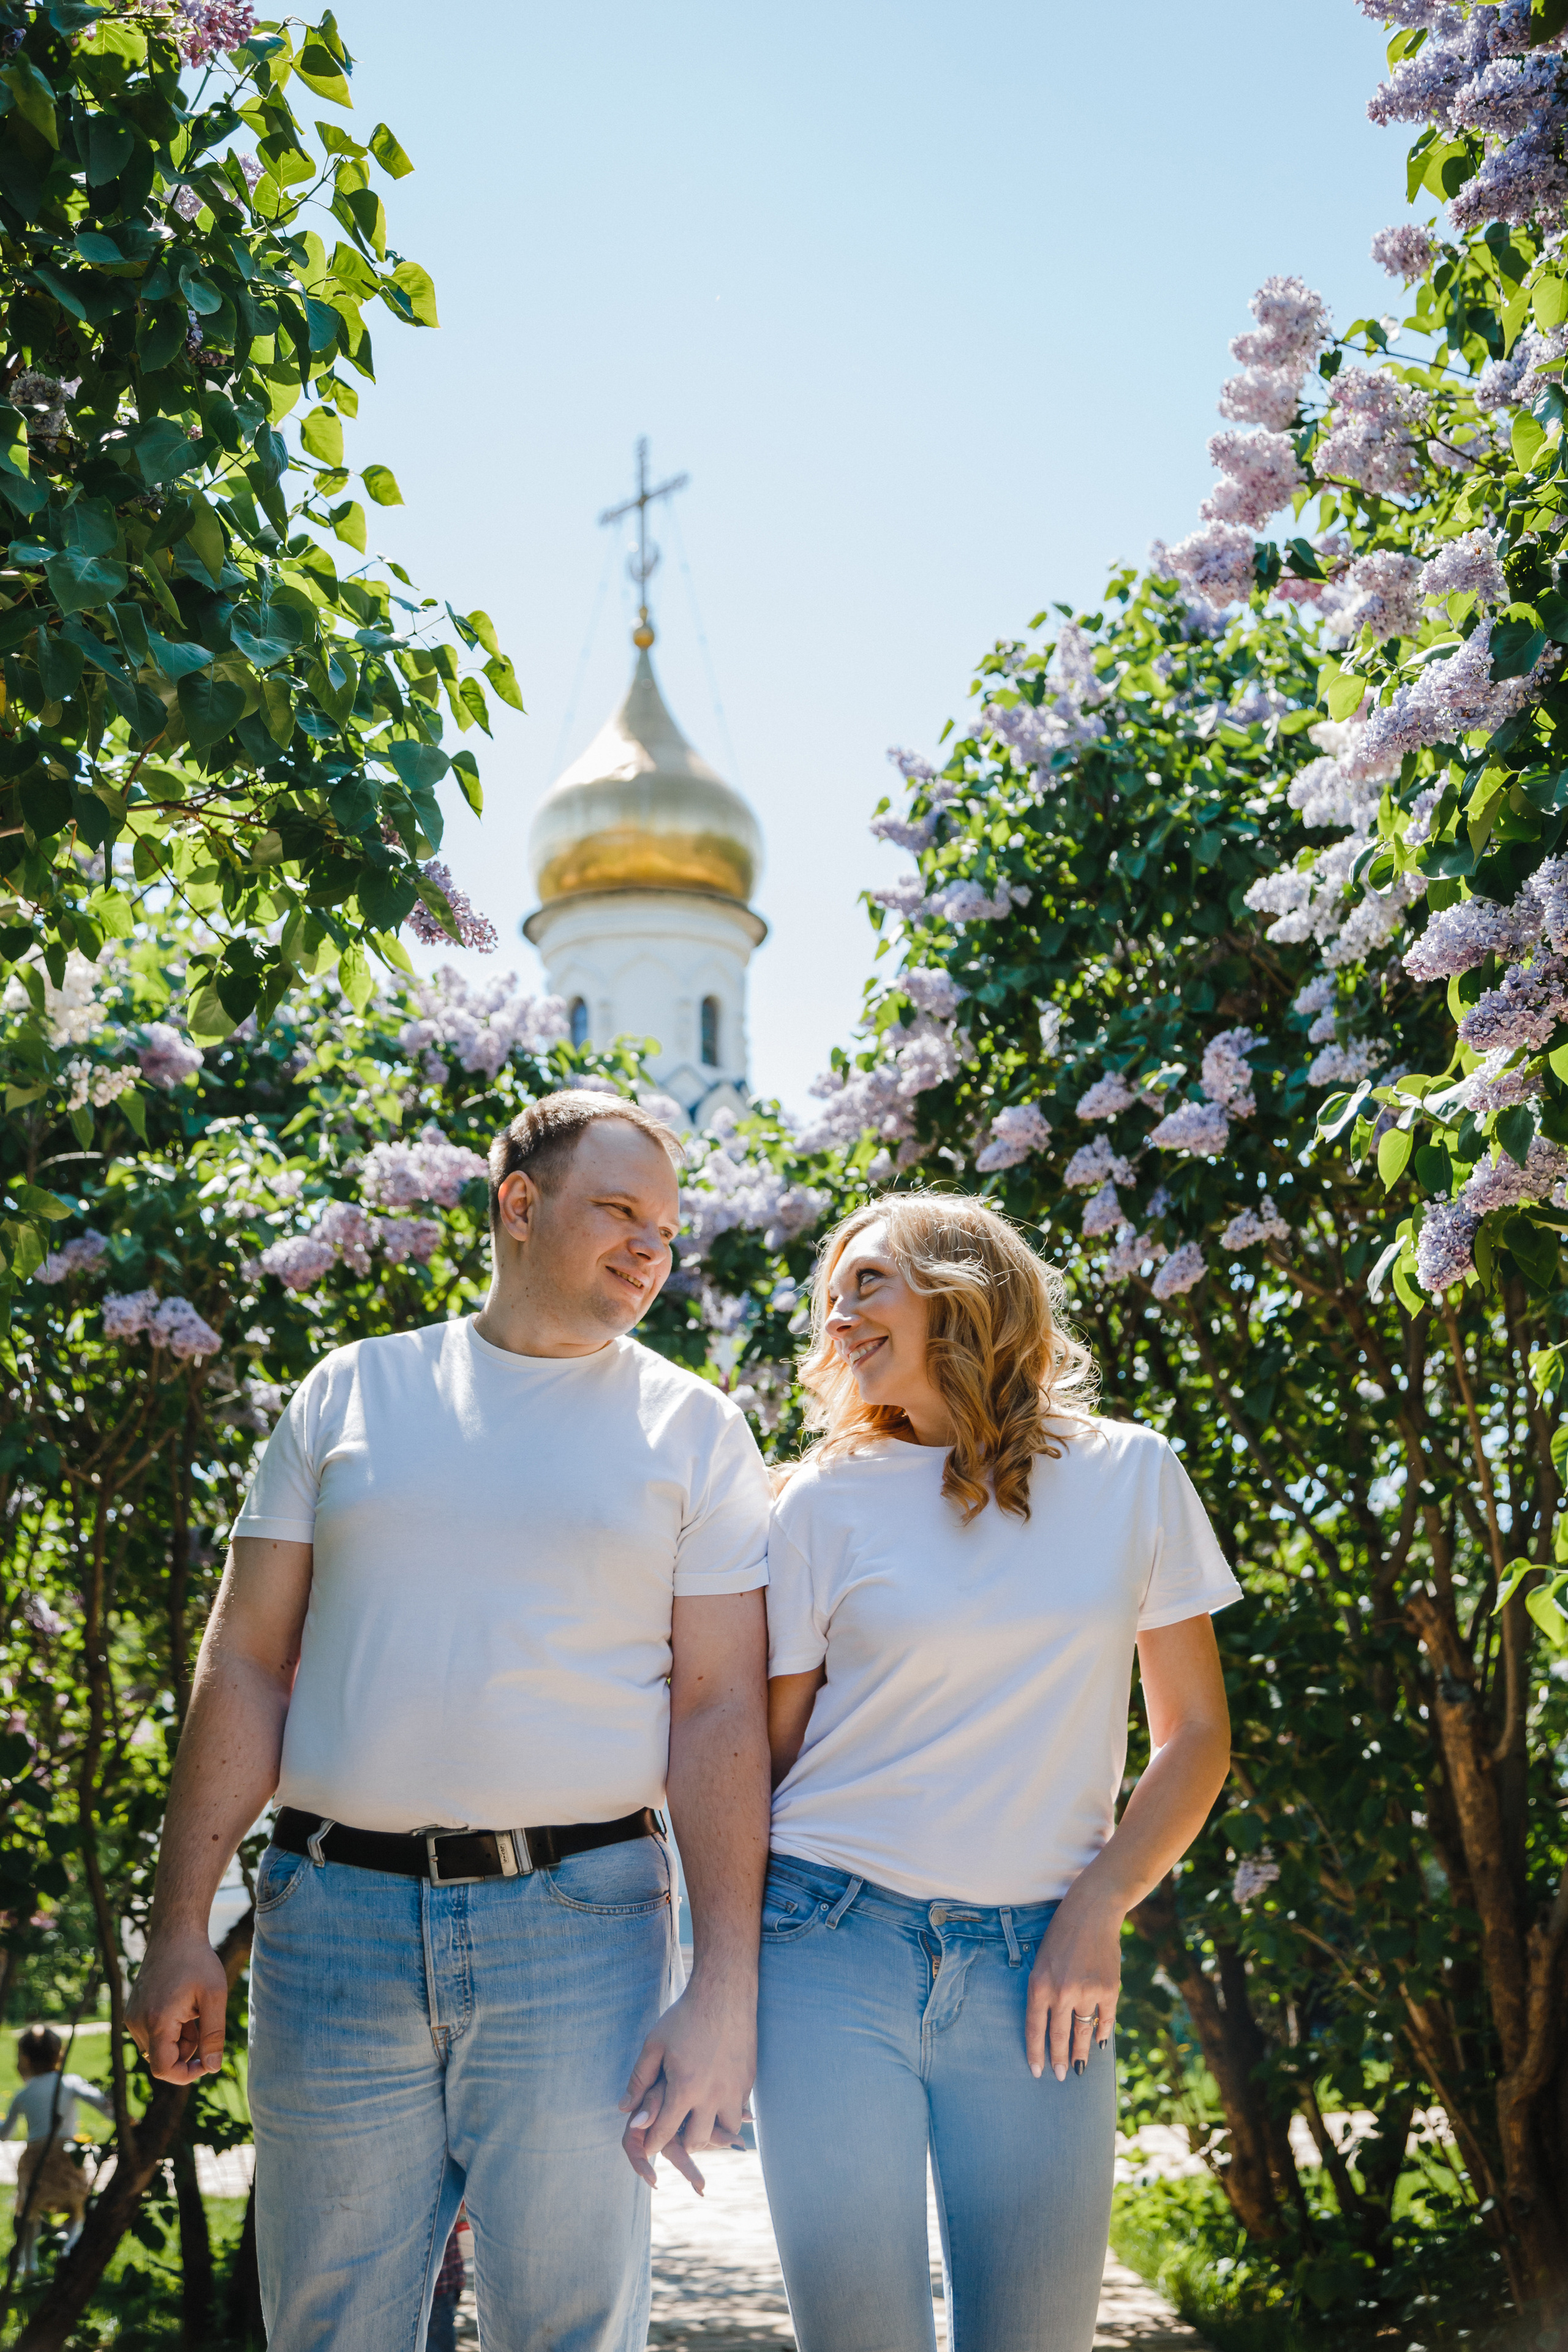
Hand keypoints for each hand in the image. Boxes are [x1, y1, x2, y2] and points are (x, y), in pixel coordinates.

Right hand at [126, 1930, 228, 2083]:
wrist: (175, 1933)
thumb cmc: (198, 1961)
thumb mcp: (214, 1996)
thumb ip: (213, 2035)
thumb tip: (212, 2068)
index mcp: (157, 2021)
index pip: (163, 2069)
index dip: (185, 2075)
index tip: (206, 2064)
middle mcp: (138, 2023)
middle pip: (163, 2058)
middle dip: (187, 2050)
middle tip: (202, 2019)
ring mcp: (132, 2017)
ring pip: (158, 2047)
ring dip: (179, 2039)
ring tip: (193, 2009)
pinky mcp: (133, 2011)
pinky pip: (152, 2034)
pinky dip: (169, 2029)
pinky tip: (181, 2005)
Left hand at [618, 1974, 754, 2193]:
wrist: (724, 1993)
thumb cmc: (685, 2017)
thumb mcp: (654, 2045)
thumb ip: (640, 2080)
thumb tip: (624, 2109)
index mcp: (685, 2089)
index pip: (665, 2131)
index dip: (654, 2143)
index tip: (649, 2148)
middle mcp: (712, 2096)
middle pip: (697, 2140)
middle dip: (682, 2142)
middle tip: (675, 2133)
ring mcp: (734, 2090)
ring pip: (726, 2131)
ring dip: (711, 2131)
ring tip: (700, 2121)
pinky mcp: (749, 2081)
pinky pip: (740, 2110)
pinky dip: (727, 2113)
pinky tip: (718, 2101)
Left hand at [1025, 1890, 1121, 2082]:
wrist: (1091, 1912)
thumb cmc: (1060, 1935)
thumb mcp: (1042, 1962)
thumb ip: (1044, 1993)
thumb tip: (1050, 2025)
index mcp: (1040, 1984)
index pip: (1035, 2028)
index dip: (1035, 2053)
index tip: (1036, 2072)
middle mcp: (1062, 1992)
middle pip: (1059, 2036)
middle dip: (1059, 2060)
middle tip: (1060, 2077)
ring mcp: (1087, 1992)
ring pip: (1083, 2033)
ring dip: (1080, 2053)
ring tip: (1078, 2068)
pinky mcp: (1109, 1990)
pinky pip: (1104, 2020)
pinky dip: (1102, 2033)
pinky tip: (1098, 2042)